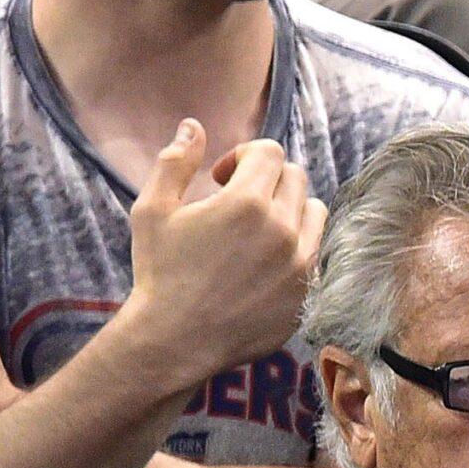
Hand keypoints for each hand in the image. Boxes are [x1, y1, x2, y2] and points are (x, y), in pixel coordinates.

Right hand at [119, 119, 326, 381]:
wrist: (174, 341)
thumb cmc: (158, 273)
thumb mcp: (152, 211)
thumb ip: (174, 162)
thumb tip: (193, 126)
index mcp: (248, 202)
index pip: (271, 152)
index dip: (245, 156)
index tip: (222, 178)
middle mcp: (284, 230)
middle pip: (296, 178)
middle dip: (267, 180)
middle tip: (236, 204)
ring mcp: (301, 265)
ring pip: (316, 213)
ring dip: (290, 210)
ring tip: (256, 230)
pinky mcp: (307, 294)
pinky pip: (316, 255)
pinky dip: (297, 249)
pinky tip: (264, 264)